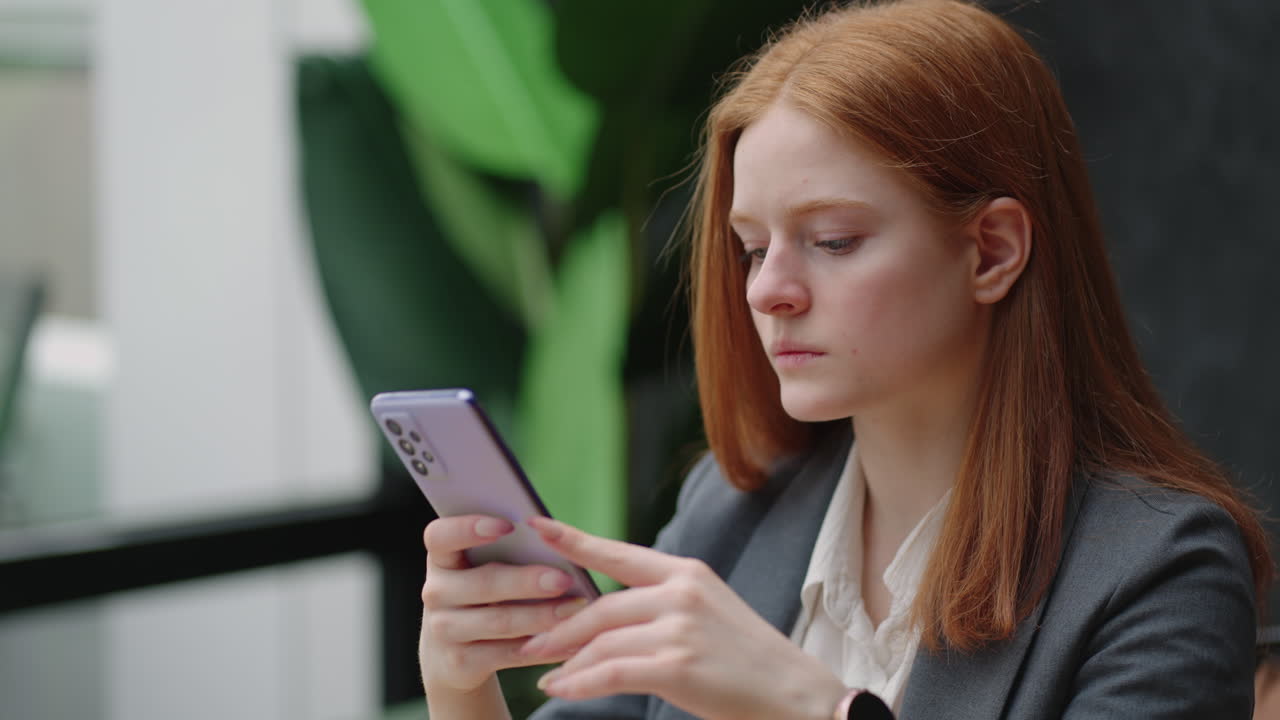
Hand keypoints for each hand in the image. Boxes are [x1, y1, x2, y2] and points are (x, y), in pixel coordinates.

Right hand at [418, 515, 588, 693]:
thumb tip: (554, 535)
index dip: (468, 528)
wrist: (453, 653)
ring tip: (577, 609)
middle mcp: (436, 592)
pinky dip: (544, 647)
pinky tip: (572, 642)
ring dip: (542, 616)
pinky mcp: (461, 663)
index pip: (439, 536)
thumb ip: (508, 549)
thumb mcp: (482, 569)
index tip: (508, 525)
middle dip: (527, 581)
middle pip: (483, 583)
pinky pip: (509, 653)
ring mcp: (445, 630)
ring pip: (500, 621)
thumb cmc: (482, 594)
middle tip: (564, 579)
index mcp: (441, 558)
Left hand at [520, 517, 847, 719]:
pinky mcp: (677, 665)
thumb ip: (661, 605)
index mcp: (686, 572)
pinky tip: (562, 690)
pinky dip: (580, 683)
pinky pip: (611, 672)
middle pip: (601, 606)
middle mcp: (680, 592)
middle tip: (529, 641)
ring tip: (543, 673)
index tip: (537, 527)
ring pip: (601, 641)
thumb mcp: (708, 612)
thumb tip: (604, 615)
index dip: (574, 540)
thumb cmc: (748, 661)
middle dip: (560, 627)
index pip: (619, 553)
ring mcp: (680, 627)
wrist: (796, 695)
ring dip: (565, 660)